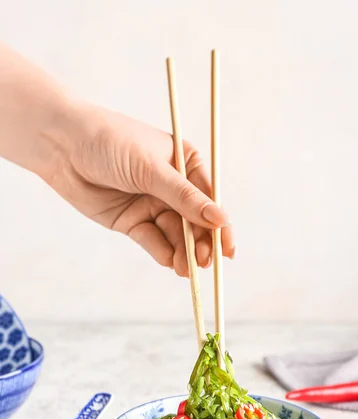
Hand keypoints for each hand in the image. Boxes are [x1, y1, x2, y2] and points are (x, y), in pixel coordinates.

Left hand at [43, 102, 233, 276]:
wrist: (62, 146)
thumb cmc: (110, 142)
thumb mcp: (151, 169)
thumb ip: (184, 198)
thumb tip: (220, 220)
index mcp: (186, 164)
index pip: (209, 199)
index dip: (220, 226)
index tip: (227, 249)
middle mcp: (173, 186)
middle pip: (194, 222)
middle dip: (200, 243)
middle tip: (204, 263)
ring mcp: (152, 204)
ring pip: (175, 235)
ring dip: (182, 252)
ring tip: (185, 269)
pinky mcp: (132, 221)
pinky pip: (152, 240)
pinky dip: (161, 251)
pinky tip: (168, 261)